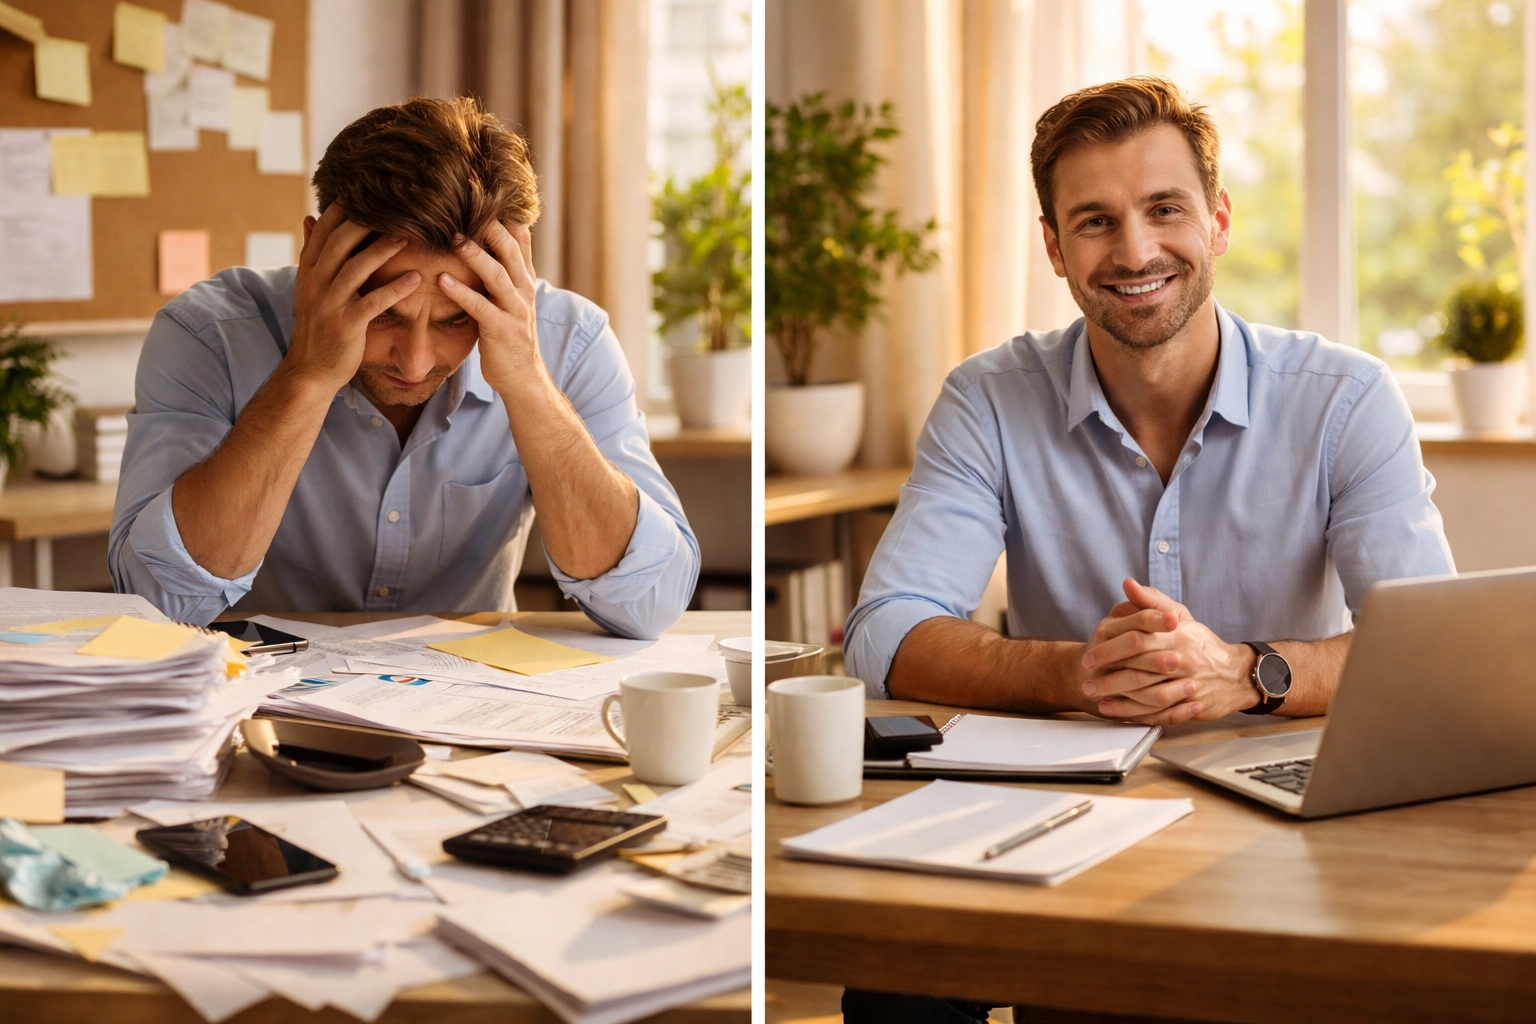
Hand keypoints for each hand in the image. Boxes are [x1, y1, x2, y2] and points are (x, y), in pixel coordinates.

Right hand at [289, 203, 419, 391]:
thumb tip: (309, 216)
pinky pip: (373, 302)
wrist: (312, 369)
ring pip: (356, 269)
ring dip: (383, 250)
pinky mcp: (346, 325)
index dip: (345, 207)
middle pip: (339, 242)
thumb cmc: (320, 324)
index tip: (369, 188)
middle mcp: (315, 282)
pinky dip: (394, 289)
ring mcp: (329, 304)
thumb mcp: (310, 286)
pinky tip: (415, 278)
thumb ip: (313, 253)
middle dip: (366, 221)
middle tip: (395, 204)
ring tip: (409, 235)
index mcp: (309, 269)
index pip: (325, 229)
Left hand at [439, 221, 541, 394]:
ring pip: (497, 275)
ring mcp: (515, 310)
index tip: (485, 192)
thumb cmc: (509, 334)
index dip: (505, 215)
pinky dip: (461, 292)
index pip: (519, 239)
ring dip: (475, 254)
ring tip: (454, 237)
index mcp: (524, 279)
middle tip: (466, 204)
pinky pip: (480, 307)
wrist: (522, 377)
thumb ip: (503, 271)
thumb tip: (491, 241)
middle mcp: (523, 290)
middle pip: (509, 250)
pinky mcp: (502, 330)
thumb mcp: (512, 298)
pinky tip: (441, 280)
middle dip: (489, 227)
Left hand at [1078, 578, 1258, 724]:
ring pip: (1148, 695)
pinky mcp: (1191, 706)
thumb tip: (1127, 583)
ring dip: (1118, 698)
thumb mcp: (1180, 616)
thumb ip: (1151, 601)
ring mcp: (1189, 686)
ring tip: (1094, 695)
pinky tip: (1115, 711)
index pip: (1138, 641)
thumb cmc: (1201, 643)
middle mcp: (1185, 661)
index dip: (1110, 650)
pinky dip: (1134, 713)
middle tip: (1086, 679)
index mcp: (1178, 636)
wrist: (1235, 674)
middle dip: (1109, 677)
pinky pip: (1159, 713)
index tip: (1089, 657)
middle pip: (1140, 670)